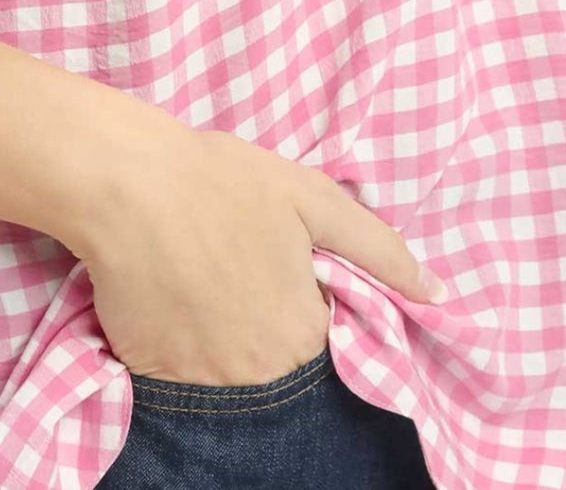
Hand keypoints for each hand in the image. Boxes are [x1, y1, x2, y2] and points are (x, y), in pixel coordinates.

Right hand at [74, 120, 443, 385]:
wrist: (129, 184)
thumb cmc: (224, 181)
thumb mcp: (312, 197)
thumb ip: (378, 248)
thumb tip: (436, 294)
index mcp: (305, 333)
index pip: (327, 347)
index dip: (307, 308)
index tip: (284, 275)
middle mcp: (261, 374)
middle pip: (281, 372)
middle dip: (267, 332)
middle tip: (238, 277)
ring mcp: (204, 384)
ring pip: (233, 381)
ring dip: (228, 346)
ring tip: (207, 290)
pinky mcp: (153, 377)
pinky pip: (183, 382)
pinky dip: (184, 353)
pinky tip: (177, 304)